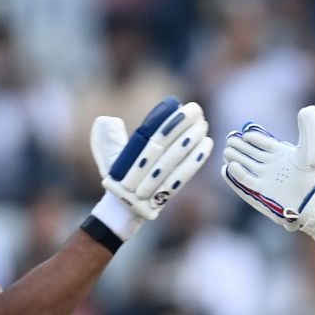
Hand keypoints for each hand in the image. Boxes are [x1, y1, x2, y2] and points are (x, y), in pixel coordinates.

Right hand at [89, 97, 210, 241]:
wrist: (121, 211)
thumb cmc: (117, 178)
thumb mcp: (107, 157)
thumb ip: (108, 139)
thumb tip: (109, 121)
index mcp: (122, 161)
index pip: (143, 136)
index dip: (159, 120)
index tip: (174, 103)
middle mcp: (135, 175)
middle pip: (161, 146)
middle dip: (179, 126)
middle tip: (196, 109)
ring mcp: (150, 188)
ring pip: (173, 160)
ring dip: (190, 140)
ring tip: (204, 124)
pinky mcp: (164, 198)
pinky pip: (181, 177)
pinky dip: (195, 160)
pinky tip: (207, 144)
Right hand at [222, 105, 314, 228]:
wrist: (310, 201)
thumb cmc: (311, 176)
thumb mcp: (312, 150)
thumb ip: (310, 130)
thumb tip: (306, 110)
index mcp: (282, 155)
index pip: (264, 143)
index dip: (255, 137)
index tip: (245, 133)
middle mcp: (272, 166)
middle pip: (252, 153)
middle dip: (240, 146)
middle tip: (230, 139)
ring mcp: (266, 179)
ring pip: (246, 165)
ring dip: (236, 157)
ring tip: (227, 150)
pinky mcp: (261, 192)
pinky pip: (246, 181)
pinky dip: (237, 174)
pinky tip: (230, 166)